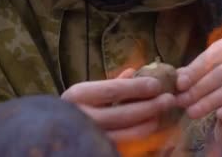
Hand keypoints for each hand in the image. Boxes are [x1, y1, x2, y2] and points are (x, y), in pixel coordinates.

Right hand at [61, 68, 175, 141]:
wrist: (51, 132)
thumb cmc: (75, 105)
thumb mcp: (87, 91)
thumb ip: (111, 83)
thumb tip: (134, 71)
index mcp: (78, 95)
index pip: (113, 90)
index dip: (138, 87)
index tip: (157, 84)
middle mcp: (82, 117)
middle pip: (123, 113)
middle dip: (150, 106)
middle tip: (169, 99)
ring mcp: (90, 137)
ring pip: (126, 133)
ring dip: (148, 123)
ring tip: (161, 114)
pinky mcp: (98, 149)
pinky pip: (124, 144)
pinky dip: (139, 136)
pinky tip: (150, 128)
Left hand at [175, 36, 221, 121]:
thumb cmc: (214, 91)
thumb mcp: (199, 81)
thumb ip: (189, 77)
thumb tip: (177, 77)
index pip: (216, 53)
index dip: (196, 69)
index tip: (179, 84)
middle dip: (200, 88)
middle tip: (182, 102)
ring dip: (211, 100)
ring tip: (192, 112)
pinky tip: (220, 115)